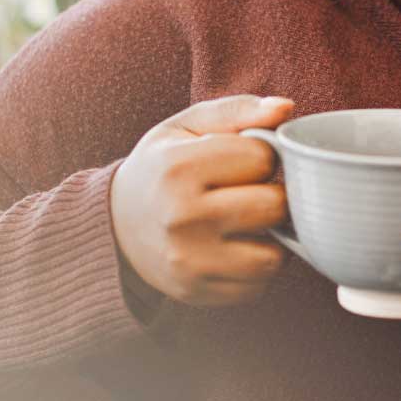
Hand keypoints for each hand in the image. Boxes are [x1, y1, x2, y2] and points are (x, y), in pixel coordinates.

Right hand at [110, 94, 293, 306]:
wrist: (114, 225)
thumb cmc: (162, 167)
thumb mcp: (187, 127)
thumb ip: (238, 110)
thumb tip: (286, 108)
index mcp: (178, 168)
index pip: (263, 158)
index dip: (260, 156)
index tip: (240, 162)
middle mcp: (180, 217)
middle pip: (275, 206)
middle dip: (273, 195)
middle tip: (250, 192)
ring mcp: (188, 260)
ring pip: (274, 256)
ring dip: (271, 239)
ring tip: (248, 224)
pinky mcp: (196, 292)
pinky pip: (258, 287)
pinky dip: (255, 269)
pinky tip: (234, 249)